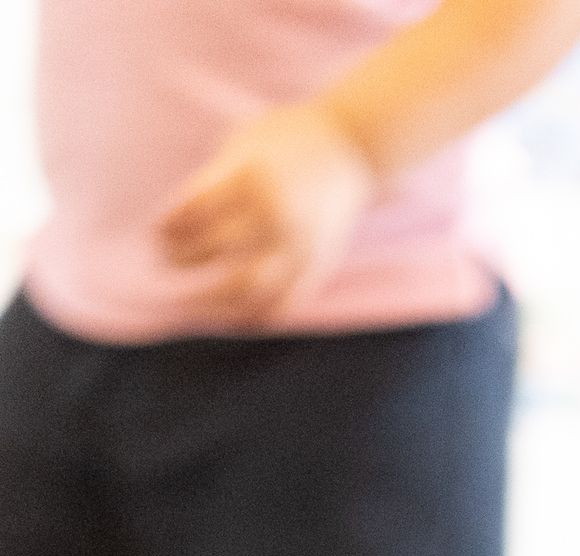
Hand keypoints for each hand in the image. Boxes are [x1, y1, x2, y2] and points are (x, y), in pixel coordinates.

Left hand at [156, 104, 377, 325]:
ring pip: (247, 289)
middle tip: (166, 261)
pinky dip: (253, 316)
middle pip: (216, 250)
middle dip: (183, 259)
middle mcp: (277, 213)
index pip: (195, 212)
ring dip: (212, 301)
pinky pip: (281, 305)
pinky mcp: (318, 267)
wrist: (351, 149)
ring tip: (191, 301)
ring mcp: (300, 244)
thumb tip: (175, 229)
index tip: (156, 234)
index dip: (169, 228)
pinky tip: (232, 315)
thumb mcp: (242, 146)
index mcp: (252, 177)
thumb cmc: (284, 141)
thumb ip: (212, 184)